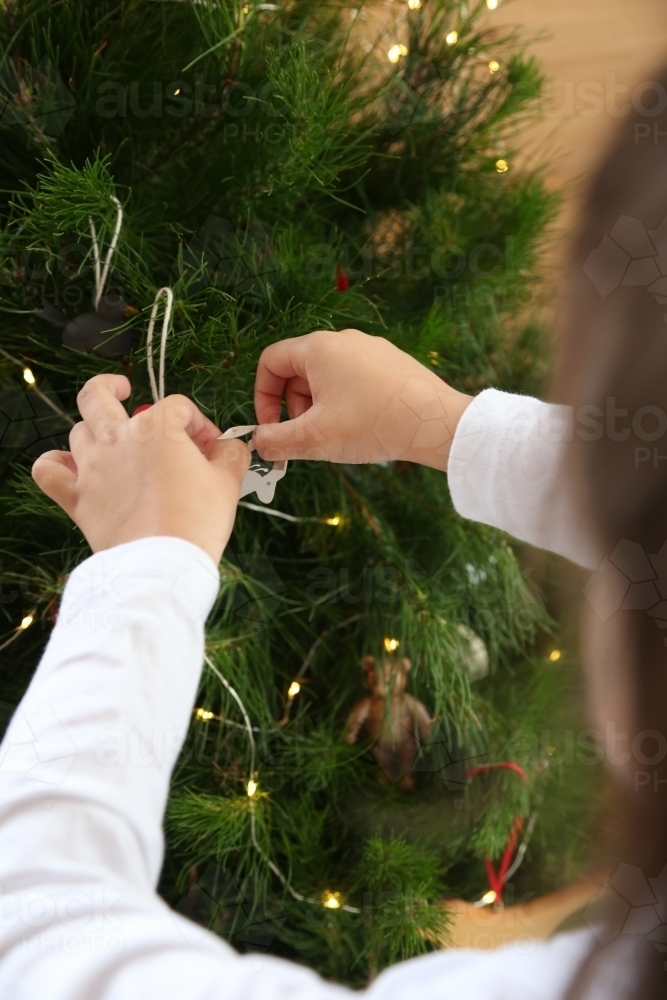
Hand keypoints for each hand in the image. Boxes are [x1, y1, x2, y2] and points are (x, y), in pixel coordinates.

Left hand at [32, 375, 249, 563]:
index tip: (211, 447)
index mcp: (157, 428)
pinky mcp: (77, 498)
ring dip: (93, 431)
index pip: (177, 407)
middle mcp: (117, 438)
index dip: (198, 423)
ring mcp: (92, 467)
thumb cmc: (197, 519)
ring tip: (111, 442)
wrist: (163, 562)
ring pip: (78, 430)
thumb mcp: (228, 481)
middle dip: (111, 386)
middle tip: (123, 389)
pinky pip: (48, 471)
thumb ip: (230, 454)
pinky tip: (68, 467)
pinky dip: (54, 464)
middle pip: (97, 396)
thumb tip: (229, 446)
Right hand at [253, 329, 471, 468]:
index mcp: (318, 348)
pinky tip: (361, 428)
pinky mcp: (392, 363)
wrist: (437, 423)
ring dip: (319, 407)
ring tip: (334, 436)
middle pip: (299, 370)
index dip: (262, 397)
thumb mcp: (316, 438)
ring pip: (327, 377)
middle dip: (293, 407)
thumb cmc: (374, 424)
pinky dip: (345, 403)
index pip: (270, 362)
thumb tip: (258, 444)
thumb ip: (277, 441)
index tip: (272, 428)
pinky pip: (354, 379)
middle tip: (305, 438)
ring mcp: (371, 349)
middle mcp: (343, 340)